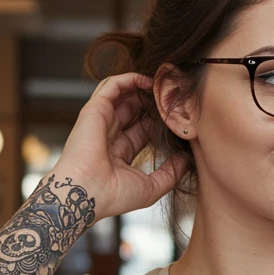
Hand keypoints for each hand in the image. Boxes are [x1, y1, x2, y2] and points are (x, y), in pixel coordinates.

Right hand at [53, 72, 190, 216]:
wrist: (87, 193)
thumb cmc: (113, 195)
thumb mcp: (151, 188)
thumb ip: (170, 174)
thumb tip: (186, 161)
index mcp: (119, 154)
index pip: (142, 131)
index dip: (158, 123)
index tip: (177, 119)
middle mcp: (109, 136)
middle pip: (133, 111)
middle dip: (151, 104)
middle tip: (172, 99)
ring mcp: (101, 121)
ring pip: (123, 95)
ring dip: (142, 88)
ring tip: (162, 86)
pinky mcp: (94, 110)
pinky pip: (112, 86)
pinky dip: (129, 79)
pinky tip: (148, 81)